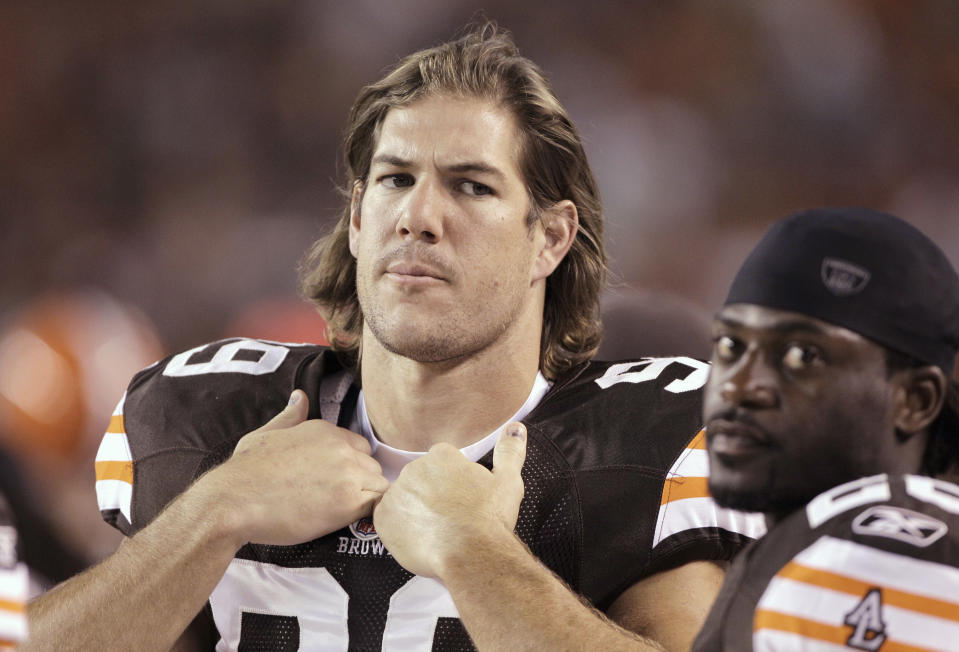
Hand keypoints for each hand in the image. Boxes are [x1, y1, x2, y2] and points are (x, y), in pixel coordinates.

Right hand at [199, 389, 389, 546]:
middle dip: (360, 482)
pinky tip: (350, 519)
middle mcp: (341, 447)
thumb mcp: (267, 433)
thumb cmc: (245, 471)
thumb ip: (290, 416)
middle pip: (371, 466)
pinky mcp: (348, 501)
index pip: (359, 446)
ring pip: (379, 485)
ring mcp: (348, 473)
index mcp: (325, 430)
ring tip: (340, 512)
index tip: (333, 481)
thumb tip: (300, 396)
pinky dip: (369, 513)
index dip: (350, 466)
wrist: (234, 501)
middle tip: (334, 500)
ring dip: (365, 499)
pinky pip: (377, 506)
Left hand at [373, 422, 526, 578]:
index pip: (441, 463)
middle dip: (431, 495)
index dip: (452, 483)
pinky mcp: (383, 518)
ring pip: (404, 499)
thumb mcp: (508, 481)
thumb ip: (510, 451)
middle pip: (421, 480)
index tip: (462, 499)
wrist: (470, 554)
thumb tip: (516, 427)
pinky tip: (419, 538)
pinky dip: (399, 528)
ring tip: (436, 531)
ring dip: (415, 511)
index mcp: (442, 456)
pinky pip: (387, 519)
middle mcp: (415, 468)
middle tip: (450, 517)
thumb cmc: (490, 518)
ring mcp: (397, 493)